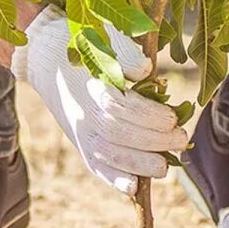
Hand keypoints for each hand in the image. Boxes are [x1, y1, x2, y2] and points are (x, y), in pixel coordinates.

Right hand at [10, 6, 188, 195]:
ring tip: (165, 165)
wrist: (46, 58)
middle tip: (181, 139)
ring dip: (141, 164)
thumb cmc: (85, 46)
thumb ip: (125, 54)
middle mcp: (83, 112)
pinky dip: (114, 180)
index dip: (151, 115)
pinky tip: (134, 186)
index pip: (123, 107)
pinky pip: (96, 167)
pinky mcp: (79, 144)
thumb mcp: (104, 41)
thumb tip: (146, 69)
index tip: (174, 117)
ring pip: (110, 156)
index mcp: (90, 86)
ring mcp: (80, 132)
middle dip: (155, 141)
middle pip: (120, 135)